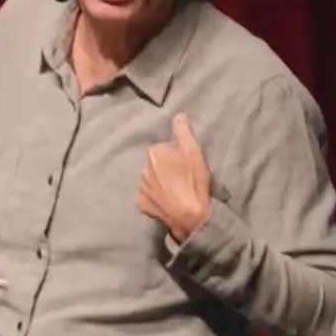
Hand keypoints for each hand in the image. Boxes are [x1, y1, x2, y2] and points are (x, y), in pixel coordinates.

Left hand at [136, 113, 211, 242]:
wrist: (190, 219)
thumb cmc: (195, 184)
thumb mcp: (195, 155)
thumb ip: (184, 134)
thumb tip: (178, 116)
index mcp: (155, 153)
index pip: (165, 148)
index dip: (177, 155)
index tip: (187, 165)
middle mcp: (143, 168)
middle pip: (156, 163)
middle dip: (166, 167)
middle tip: (182, 178)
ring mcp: (140, 187)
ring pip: (151, 178)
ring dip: (160, 181)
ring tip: (176, 191)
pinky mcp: (140, 203)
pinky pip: (147, 195)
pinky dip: (155, 196)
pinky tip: (167, 201)